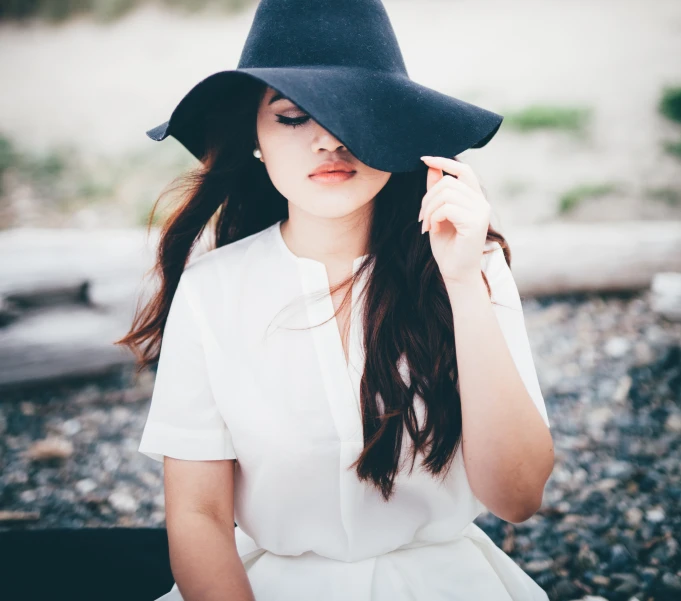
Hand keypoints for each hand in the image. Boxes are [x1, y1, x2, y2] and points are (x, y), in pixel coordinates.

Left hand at [418, 155, 490, 284]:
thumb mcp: (437, 214)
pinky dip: (434, 218)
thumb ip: (436, 191)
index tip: (424, 159)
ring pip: (445, 194)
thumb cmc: (447, 246)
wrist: (455, 272)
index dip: (444, 161)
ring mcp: (481, 211)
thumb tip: (431, 166)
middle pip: (447, 182)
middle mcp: (481, 202)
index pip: (463, 170)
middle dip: (427, 198)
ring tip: (426, 225)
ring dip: (429, 210)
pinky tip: (433, 230)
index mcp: (474, 198)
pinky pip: (447, 208)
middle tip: (421, 218)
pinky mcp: (476, 222)